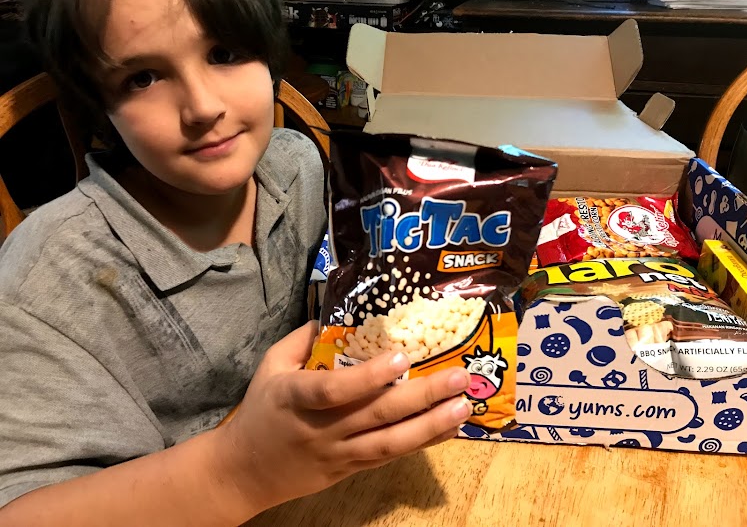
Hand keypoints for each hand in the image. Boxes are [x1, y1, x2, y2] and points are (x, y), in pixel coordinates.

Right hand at [216, 321, 471, 514]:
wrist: (244, 472)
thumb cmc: (260, 412)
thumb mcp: (270, 367)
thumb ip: (300, 339)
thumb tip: (336, 313)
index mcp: (296, 397)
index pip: (334, 389)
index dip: (369, 376)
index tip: (402, 357)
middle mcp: (322, 428)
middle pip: (376, 415)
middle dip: (422, 396)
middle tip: (458, 378)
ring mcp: (339, 453)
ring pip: (390, 442)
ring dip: (430, 425)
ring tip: (463, 406)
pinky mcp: (350, 469)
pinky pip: (390, 456)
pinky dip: (421, 443)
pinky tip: (448, 429)